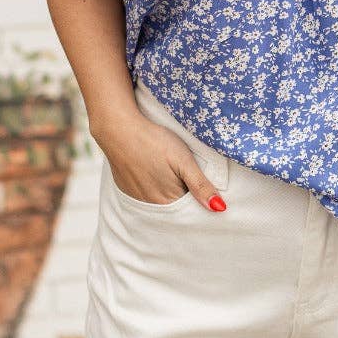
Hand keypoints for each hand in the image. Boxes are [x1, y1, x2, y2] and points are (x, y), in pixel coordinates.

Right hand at [100, 113, 224, 209]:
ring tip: (171, 172)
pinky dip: (154, 188)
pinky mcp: (127, 188)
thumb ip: (200, 185)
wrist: (118, 129)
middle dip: (186, 197)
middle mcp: (151, 205)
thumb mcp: (184, 160)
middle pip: (176, 207)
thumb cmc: (154, 141)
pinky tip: (156, 172)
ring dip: (170, 193)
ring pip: (161, 201)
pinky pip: (146, 194)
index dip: (201, 198)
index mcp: (168, 201)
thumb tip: (219, 208)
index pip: (191, 209)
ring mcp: (137, 197)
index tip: (206, 186)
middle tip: (188, 175)